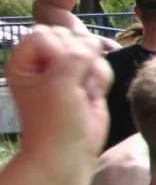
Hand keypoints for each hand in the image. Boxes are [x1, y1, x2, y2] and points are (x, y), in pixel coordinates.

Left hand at [5, 25, 111, 172]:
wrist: (70, 151)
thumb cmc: (55, 121)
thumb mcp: (59, 84)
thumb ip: (76, 55)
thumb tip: (94, 42)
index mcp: (25, 60)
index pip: (44, 33)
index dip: (57, 50)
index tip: (55, 77)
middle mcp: (44, 61)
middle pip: (69, 38)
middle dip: (77, 61)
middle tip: (71, 86)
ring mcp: (67, 70)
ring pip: (89, 51)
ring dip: (91, 72)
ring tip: (82, 93)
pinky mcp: (87, 79)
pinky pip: (102, 65)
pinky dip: (101, 80)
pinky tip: (91, 96)